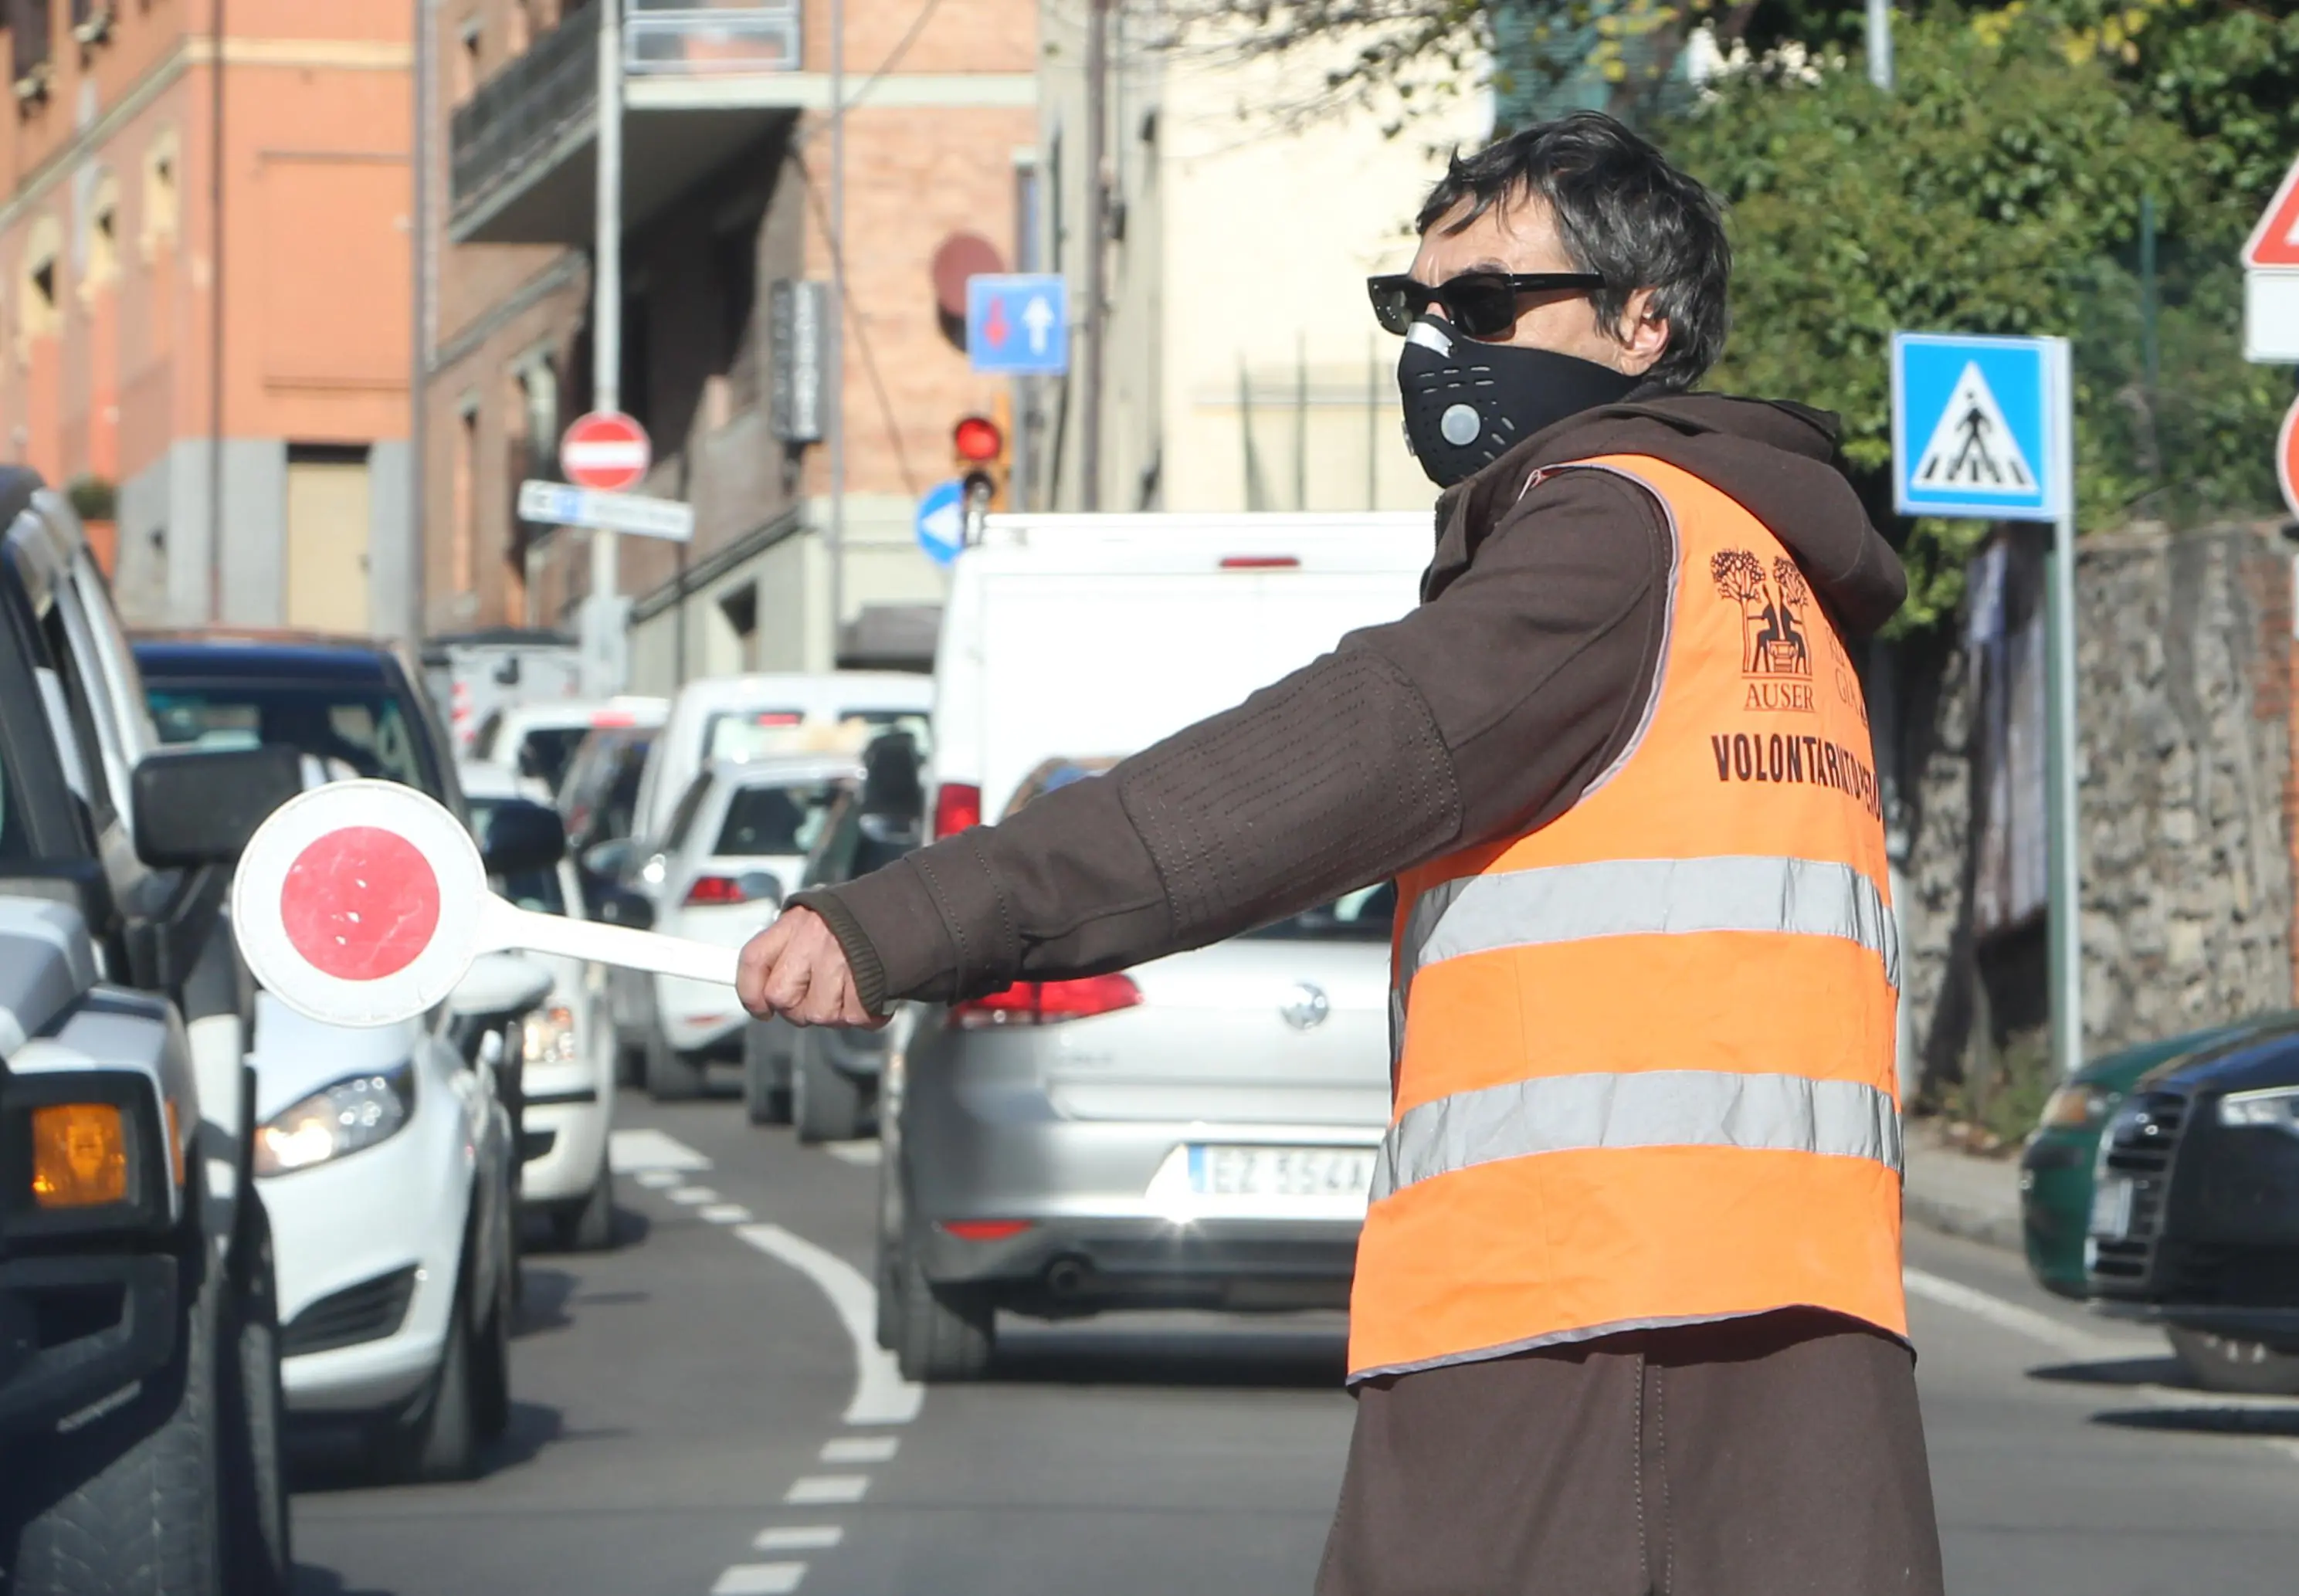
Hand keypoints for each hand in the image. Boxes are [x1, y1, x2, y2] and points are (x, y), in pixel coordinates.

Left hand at [737, 906, 882, 1027]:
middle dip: (798, 1008)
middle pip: (781, 996)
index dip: (750, 993)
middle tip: (818, 998)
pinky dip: (865, 1015)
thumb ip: (790, 949)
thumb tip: (765, 992)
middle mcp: (813, 938)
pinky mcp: (868, 982)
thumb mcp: (817, 920)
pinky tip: (872, 995)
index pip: (753, 960)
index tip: (761, 1009)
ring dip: (836, 1013)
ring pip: (818, 1014)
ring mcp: (840, 961)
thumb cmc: (860, 921)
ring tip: (852, 991)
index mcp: (796, 921)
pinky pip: (853, 1018)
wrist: (911, 908)